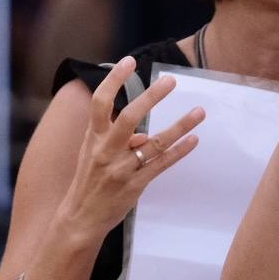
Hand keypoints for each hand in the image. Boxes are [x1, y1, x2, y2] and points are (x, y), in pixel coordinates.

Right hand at [56, 57, 203, 243]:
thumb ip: (116, 138)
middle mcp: (106, 150)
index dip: (113, 80)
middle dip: (151, 97)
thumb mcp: (94, 153)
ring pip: (154, 142)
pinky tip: (194, 140)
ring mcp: (121, 168)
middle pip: (129, 117)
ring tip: (199, 111)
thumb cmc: (89, 180)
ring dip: (180, 125)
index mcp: (93, 137)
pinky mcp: (135, 185)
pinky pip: (161, 165)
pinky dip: (179, 151)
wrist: (79, 218)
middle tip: (171, 81)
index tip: (129, 61)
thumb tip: (144, 133)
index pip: (100, 102)